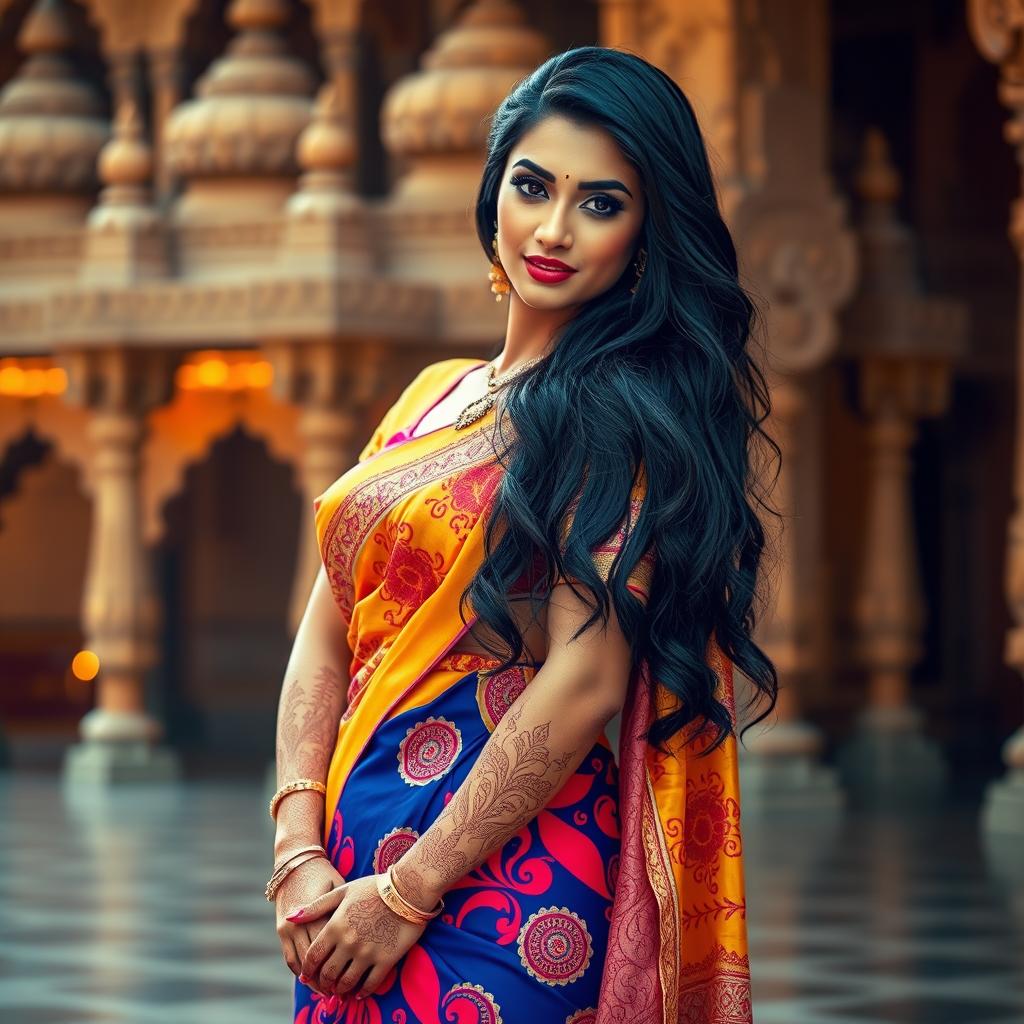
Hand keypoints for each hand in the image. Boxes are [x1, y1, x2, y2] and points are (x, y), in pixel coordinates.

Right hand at [275, 856, 345, 986]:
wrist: (296, 864)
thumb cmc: (324, 875)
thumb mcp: (338, 888)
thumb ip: (344, 913)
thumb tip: (360, 936)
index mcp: (315, 913)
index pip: (328, 946)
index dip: (340, 963)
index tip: (353, 976)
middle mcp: (298, 923)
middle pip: (313, 959)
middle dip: (326, 977)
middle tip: (341, 992)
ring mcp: (287, 928)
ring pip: (299, 963)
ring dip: (311, 980)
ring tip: (326, 992)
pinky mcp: (281, 931)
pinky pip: (289, 958)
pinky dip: (299, 971)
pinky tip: (311, 980)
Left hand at [292, 874, 427, 998]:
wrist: (408, 890)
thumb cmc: (374, 887)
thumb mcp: (343, 891)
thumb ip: (316, 906)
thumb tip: (290, 917)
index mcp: (335, 926)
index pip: (314, 956)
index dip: (308, 969)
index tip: (308, 975)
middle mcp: (348, 943)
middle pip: (328, 973)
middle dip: (322, 983)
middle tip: (324, 986)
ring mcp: (367, 953)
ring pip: (347, 982)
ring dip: (340, 990)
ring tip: (339, 990)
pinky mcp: (385, 960)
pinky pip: (370, 984)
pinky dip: (362, 992)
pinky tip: (359, 992)